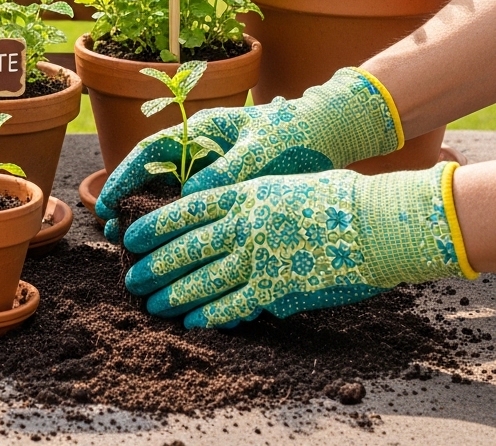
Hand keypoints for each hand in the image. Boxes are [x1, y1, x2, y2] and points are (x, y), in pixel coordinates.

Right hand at [96, 67, 401, 239]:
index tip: (108, 203)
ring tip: (135, 251)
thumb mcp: (259, 150)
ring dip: (152, 221)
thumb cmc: (294, 134)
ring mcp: (213, 170)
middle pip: (154, 178)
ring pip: (171, 197)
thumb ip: (226, 170)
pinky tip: (178, 255)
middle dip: (131, 205)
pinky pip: (199, 211)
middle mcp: (200, 151)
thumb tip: (189, 197)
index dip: (124, 177)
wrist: (329, 133)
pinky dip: (183, 230)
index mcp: (200, 131)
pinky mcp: (229, 191)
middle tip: (113, 235)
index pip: (150, 153)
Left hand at [122, 162, 475, 327]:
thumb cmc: (334, 199)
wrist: (375, 221)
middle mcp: (244, 224)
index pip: (187, 210)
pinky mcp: (278, 287)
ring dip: (174, 293)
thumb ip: (249, 202)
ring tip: (151, 304)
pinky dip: (209, 314)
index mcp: (244, 194)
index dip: (156, 225)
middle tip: (131, 279)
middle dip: (155, 265)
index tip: (131, 236)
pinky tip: (190, 321)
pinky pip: (235, 304)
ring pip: (203, 278)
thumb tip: (225, 220)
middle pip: (187, 247)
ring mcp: (259, 256)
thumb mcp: (281, 186)